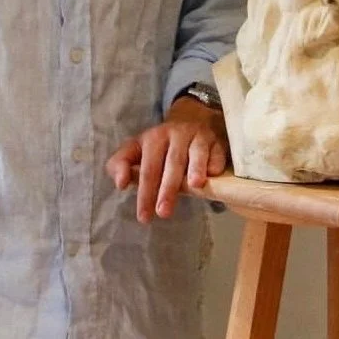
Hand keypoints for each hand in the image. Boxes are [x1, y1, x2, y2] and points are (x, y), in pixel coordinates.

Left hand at [105, 96, 227, 222]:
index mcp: (153, 138)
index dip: (144, 192)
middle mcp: (176, 134)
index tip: (143, 216)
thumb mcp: (137, 150)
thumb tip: (120, 183)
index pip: (147, 168)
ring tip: (195, 186)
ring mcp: (198, 136)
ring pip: (196, 153)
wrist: (191, 122)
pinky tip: (213, 176)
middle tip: (163, 212)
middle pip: (171, 163)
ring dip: (195, 169)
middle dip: (167, 188)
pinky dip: (215, 164)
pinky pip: (217, 153)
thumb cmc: (161, 147)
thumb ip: (121, 164)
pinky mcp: (217, 142)